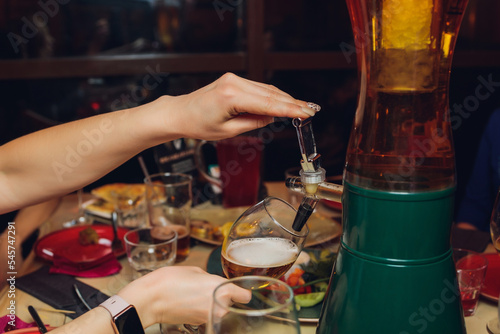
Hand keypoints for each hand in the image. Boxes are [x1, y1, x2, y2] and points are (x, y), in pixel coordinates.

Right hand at [118, 266, 250, 326]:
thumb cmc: (170, 280)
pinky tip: (190, 301)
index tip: (238, 289)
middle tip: (209, 288)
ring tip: (196, 294)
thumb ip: (210, 278)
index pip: (245, 297)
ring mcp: (209, 317)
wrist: (150, 299)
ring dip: (213, 302)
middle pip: (232, 303)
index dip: (242, 292)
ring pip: (219, 309)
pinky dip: (202, 309)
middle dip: (224, 296)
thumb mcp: (194, 270)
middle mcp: (219, 306)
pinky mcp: (198, 323)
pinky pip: (207, 314)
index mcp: (222, 288)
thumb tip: (213, 283)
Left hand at [162, 72, 318, 140]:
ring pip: (267, 89)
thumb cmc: (199, 125)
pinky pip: (259, 88)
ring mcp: (234, 79)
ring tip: (303, 107)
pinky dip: (273, 95)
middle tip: (311, 110)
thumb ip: (253, 123)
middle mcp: (234, 83)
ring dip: (285, 99)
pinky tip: (284, 102)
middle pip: (271, 94)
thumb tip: (272, 118)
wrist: (181, 113)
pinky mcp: (233, 80)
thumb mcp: (228, 131)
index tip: (306, 114)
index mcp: (231, 97)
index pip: (268, 104)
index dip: (290, 109)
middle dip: (293, 103)